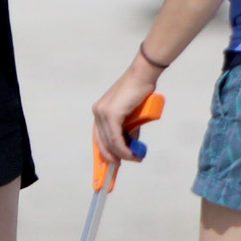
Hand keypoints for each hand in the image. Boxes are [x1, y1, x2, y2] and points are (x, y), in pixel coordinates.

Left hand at [92, 55, 162, 169]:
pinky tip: (130, 154)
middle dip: (111, 156)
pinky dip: (123, 149)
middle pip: (101, 141)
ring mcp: (102, 113)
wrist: (143, 77)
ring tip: (134, 158)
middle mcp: (98, 112)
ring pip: (109, 142)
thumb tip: (128, 146)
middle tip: (122, 164)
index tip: (111, 162)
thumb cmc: (139, 92)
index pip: (98, 135)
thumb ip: (128, 130)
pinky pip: (115, 138)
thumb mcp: (132, 116)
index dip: (104, 151)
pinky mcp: (111, 114)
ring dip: (122, 154)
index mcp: (100, 111)